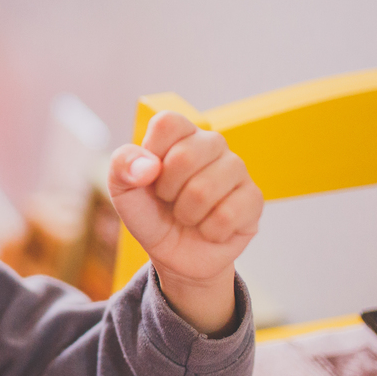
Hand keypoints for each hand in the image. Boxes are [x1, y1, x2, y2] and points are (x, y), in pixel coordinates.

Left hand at [108, 111, 262, 333]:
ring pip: (205, 189)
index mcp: (180, 135)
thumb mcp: (123, 191)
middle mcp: (212, 145)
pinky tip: (208, 228)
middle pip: (186, 155)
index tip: (149, 174)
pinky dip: (208, 230)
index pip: (168, 122)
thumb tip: (149, 165)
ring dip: (186, 213)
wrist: (172, 253)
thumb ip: (122, 167)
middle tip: (168, 199)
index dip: (152, 152)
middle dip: (166, 189)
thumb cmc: (150, 213)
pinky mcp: (254, 199)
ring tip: (187, 215)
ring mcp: (237, 170)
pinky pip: (227, 214)